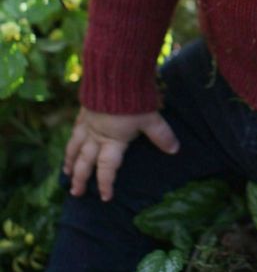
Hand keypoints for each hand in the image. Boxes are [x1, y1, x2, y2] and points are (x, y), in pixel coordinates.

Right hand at [63, 106, 179, 200]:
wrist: (114, 74)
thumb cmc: (133, 98)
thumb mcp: (150, 118)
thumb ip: (161, 135)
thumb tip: (175, 150)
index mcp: (112, 140)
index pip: (107, 168)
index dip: (105, 183)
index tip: (105, 197)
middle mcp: (97, 134)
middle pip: (85, 161)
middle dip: (80, 178)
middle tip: (75, 193)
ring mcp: (88, 122)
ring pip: (75, 146)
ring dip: (70, 160)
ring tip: (66, 172)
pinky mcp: (85, 109)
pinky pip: (75, 128)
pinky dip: (72, 138)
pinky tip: (72, 139)